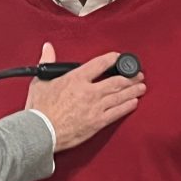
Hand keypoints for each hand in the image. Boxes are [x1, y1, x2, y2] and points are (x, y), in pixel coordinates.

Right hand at [25, 43, 145, 151]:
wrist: (41, 132)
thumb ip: (48, 62)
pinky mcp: (97, 122)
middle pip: (116, 81)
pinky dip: (127, 106)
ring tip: (141, 87)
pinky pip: (117, 113)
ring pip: (119, 96)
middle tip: (138, 75)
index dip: (113, 59)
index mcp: (76, 79)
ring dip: (132, 91)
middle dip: (130, 77)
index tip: (119, 57)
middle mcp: (89, 91)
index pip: (100, 64)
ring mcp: (95, 107)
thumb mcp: (40, 81)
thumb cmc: (39, 109)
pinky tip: (134, 103)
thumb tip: (48, 48)